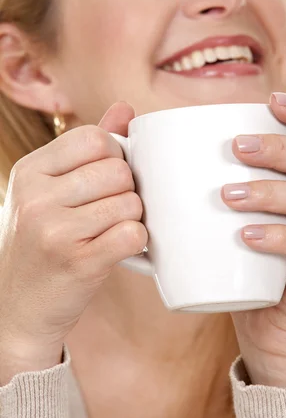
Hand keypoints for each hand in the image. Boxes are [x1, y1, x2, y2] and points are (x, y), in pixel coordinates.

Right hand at [0, 102, 147, 382]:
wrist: (16, 309)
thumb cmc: (39, 244)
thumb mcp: (46, 190)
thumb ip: (86, 149)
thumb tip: (125, 108)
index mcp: (30, 171)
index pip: (95, 138)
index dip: (115, 155)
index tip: (109, 177)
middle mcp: (37, 197)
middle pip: (118, 169)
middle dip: (126, 189)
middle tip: (113, 209)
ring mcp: (55, 231)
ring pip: (130, 202)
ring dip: (132, 217)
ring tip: (112, 230)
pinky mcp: (79, 262)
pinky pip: (133, 234)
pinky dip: (137, 241)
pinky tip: (120, 248)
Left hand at [222, 93, 285, 387]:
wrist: (269, 327)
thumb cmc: (242, 266)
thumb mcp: (230, 220)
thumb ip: (205, 186)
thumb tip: (142, 149)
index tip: (270, 100)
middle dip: (275, 147)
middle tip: (234, 148)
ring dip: (269, 191)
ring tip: (227, 196)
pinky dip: (279, 236)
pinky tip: (248, 236)